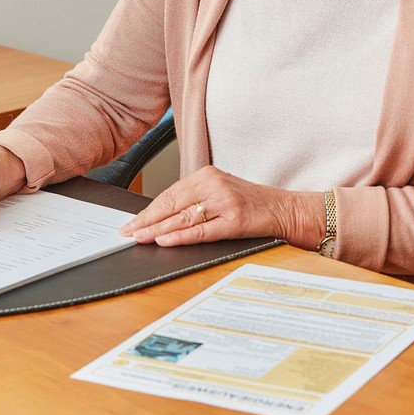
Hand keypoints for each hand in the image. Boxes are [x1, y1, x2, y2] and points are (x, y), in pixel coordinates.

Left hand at [120, 165, 324, 248]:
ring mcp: (225, 201)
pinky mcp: (235, 220)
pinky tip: (165, 240)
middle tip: (127, 232)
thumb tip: (162, 218)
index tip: (131, 222)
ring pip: (183, 217)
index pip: (169, 194)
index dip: (148, 210)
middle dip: (146, 221)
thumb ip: (195, 200)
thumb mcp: (221, 193)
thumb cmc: (252, 204)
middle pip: (171, 204)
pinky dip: (180, 236)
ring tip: (139, 238)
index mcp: (207, 174)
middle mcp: (214, 184)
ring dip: (157, 229)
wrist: (286, 209)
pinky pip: (201, 230)